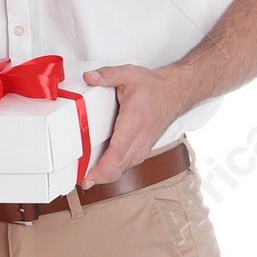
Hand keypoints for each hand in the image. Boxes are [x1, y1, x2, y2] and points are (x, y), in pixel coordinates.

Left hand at [80, 63, 186, 185]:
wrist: (174, 93)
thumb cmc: (153, 87)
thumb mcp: (129, 74)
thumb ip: (108, 75)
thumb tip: (89, 77)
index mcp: (134, 121)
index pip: (118, 150)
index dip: (103, 167)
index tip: (89, 177)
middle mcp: (139, 138)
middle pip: (119, 165)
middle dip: (100, 177)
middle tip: (82, 182)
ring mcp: (142, 146)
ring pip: (123, 168)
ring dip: (106, 176)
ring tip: (88, 179)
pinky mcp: (142, 149)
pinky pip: (127, 165)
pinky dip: (114, 171)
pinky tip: (102, 172)